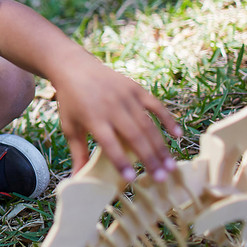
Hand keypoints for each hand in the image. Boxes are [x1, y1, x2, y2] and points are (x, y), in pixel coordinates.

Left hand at [53, 55, 181, 180]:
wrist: (74, 67)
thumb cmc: (72, 102)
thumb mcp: (69, 126)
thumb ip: (77, 153)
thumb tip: (77, 179)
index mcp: (93, 118)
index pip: (109, 144)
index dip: (121, 161)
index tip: (132, 179)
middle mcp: (111, 107)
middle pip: (134, 136)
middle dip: (149, 159)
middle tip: (162, 178)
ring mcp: (125, 96)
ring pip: (147, 124)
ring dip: (161, 146)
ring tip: (170, 165)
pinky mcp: (135, 88)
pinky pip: (155, 105)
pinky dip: (168, 119)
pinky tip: (178, 135)